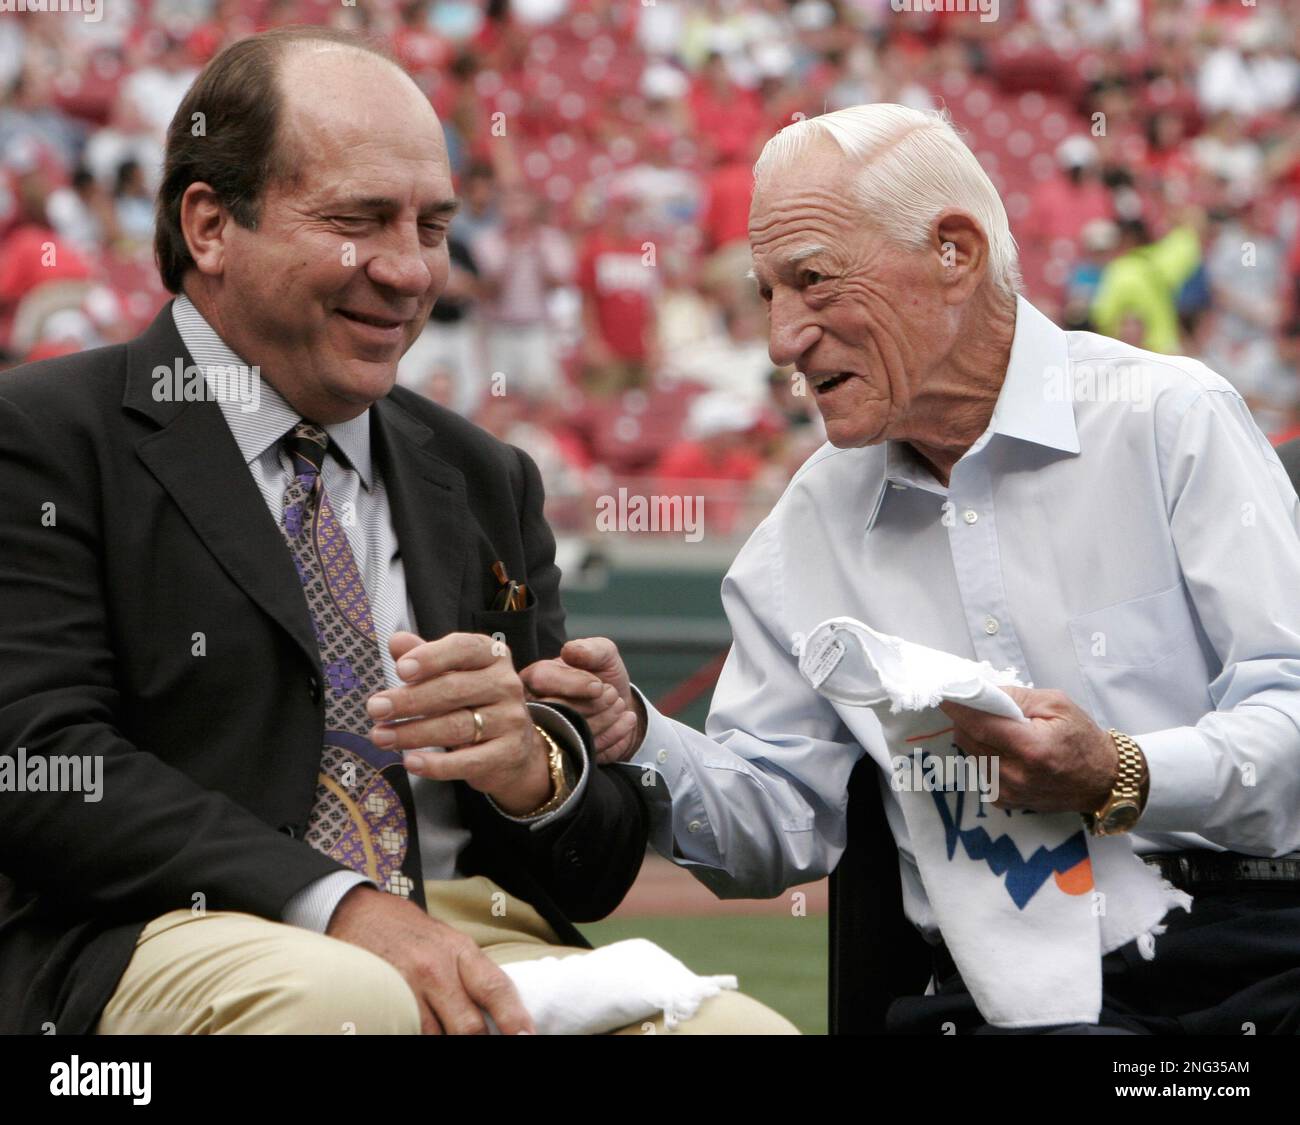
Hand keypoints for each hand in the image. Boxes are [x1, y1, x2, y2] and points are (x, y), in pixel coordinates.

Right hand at [327, 884, 532, 1034]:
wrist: (362, 913)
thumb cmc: (412, 932)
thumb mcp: (450, 942)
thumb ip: (472, 974)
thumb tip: (499, 1012)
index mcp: (461, 951)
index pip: (496, 989)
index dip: (515, 1019)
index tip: (527, 1037)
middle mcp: (437, 969)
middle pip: (469, 1026)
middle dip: (480, 1041)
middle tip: (485, 1040)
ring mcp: (409, 987)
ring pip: (438, 1037)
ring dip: (448, 1040)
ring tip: (451, 1031)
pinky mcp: (385, 1000)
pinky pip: (408, 1032)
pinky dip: (420, 1034)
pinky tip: (425, 1028)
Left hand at [366, 631, 551, 815]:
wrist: (515, 748)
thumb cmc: (475, 702)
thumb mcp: (454, 674)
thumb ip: (426, 657)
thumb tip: (396, 641)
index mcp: (492, 655)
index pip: (463, 649)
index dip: (431, 658)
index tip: (400, 670)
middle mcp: (506, 684)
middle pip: (453, 690)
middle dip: (409, 700)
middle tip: (375, 708)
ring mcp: (510, 719)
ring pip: (456, 726)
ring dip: (412, 733)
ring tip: (381, 736)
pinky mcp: (508, 753)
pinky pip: (467, 761)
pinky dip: (436, 764)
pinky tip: (411, 762)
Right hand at [521, 637, 643, 763]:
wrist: (619, 705)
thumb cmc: (603, 676)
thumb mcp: (603, 654)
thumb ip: (591, 649)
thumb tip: (571, 651)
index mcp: (535, 677)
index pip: (541, 679)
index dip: (572, 683)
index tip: (598, 686)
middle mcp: (534, 706)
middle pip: (554, 709)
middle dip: (590, 705)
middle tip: (613, 696)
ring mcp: (546, 734)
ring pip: (570, 732)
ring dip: (604, 719)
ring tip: (619, 706)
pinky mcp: (564, 755)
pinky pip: (585, 751)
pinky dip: (612, 735)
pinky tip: (626, 720)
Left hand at [938, 686, 1117, 812]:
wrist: (1102, 781)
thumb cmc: (1083, 738)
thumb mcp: (1056, 704)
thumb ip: (1017, 697)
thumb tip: (983, 692)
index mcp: (1030, 748)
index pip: (979, 724)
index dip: (958, 707)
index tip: (944, 693)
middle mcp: (1014, 774)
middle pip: (968, 739)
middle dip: (967, 719)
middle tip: (976, 705)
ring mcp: (1008, 791)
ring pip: (970, 754)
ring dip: (975, 738)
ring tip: (998, 730)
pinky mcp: (1005, 801)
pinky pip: (980, 770)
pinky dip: (984, 756)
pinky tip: (1004, 750)